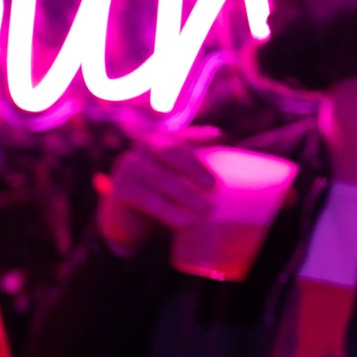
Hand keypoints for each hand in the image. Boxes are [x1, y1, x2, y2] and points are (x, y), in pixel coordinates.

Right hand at [98, 127, 217, 255]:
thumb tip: (235, 178)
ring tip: (208, 210)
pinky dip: (168, 210)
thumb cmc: (162, 194)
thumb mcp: (176, 177)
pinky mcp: (120, 190)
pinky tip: (184, 221)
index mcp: (158, 142)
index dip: (198, 135)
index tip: (219, 138)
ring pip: (160, 178)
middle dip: (194, 167)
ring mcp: (128, 169)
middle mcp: (141, 150)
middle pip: (170, 151)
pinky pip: (147, 199)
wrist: (127, 218)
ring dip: (186, 194)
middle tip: (215, 186)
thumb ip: (196, 171)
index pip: (180, 135)